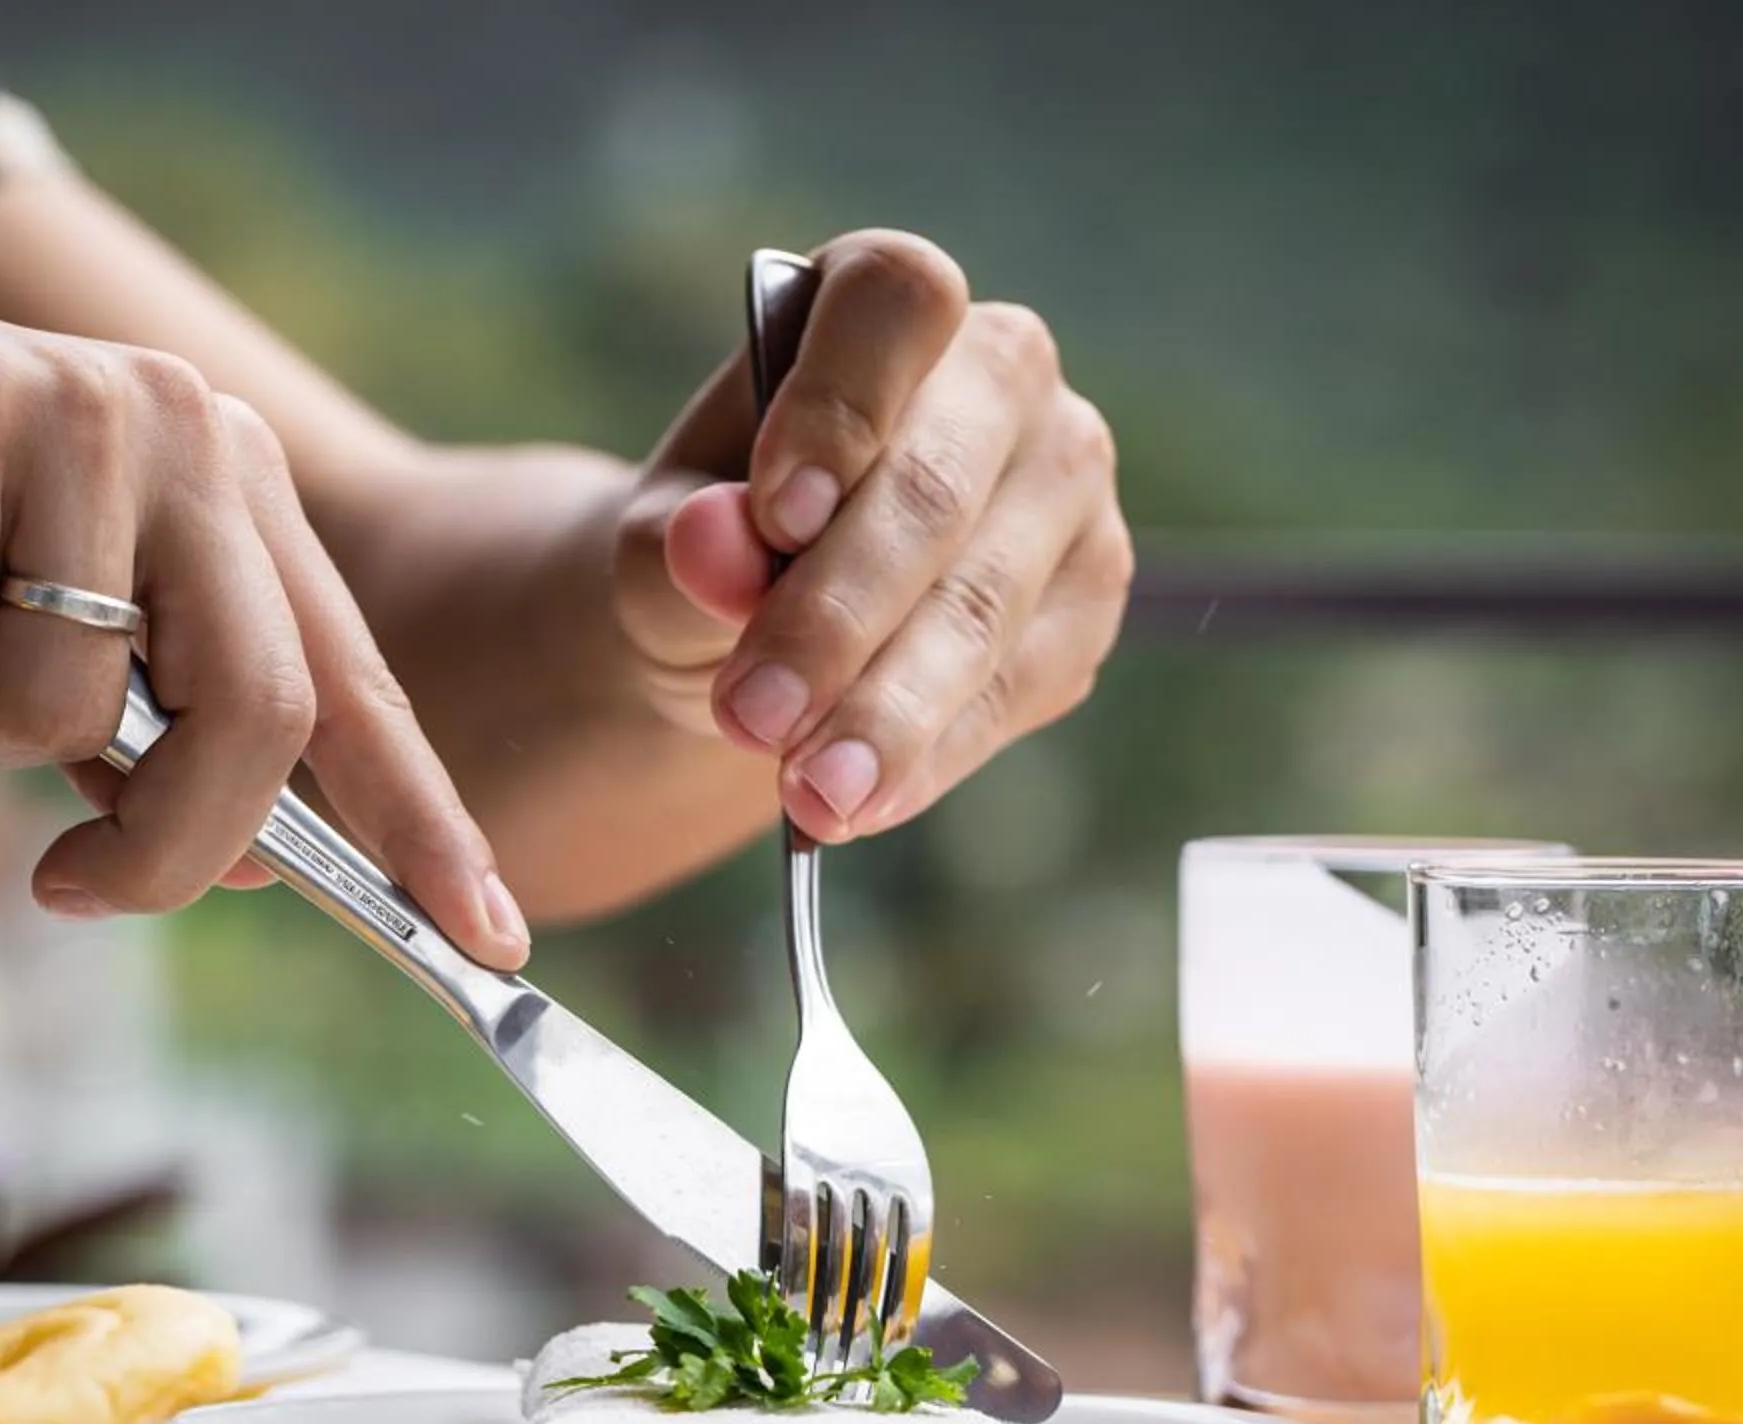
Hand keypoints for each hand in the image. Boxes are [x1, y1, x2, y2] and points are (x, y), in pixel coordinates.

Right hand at [0, 256, 526, 964]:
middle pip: (256, 707)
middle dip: (169, 839)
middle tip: (72, 888)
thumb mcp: (19, 672)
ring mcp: (79, 403)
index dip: (424, 819)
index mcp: (230, 493)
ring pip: (69, 692)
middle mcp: (184, 432)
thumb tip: (246, 857)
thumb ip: (138, 745)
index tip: (491, 935)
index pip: (351, 681)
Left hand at [612, 231, 1132, 841]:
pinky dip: (929, 754)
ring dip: (890, 712)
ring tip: (804, 793)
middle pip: (940, 483)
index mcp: (885, 303)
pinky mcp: (1087, 602)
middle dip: (839, 617)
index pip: (896, 304)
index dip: (843, 404)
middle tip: (751, 717)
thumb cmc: (707, 548)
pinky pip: (1019, 687)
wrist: (750, 629)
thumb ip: (677, 543)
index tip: (776, 513)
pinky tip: (858, 802)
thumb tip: (714, 546)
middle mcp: (1005, 373)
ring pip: (986, 602)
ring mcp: (1066, 488)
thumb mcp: (655, 545)